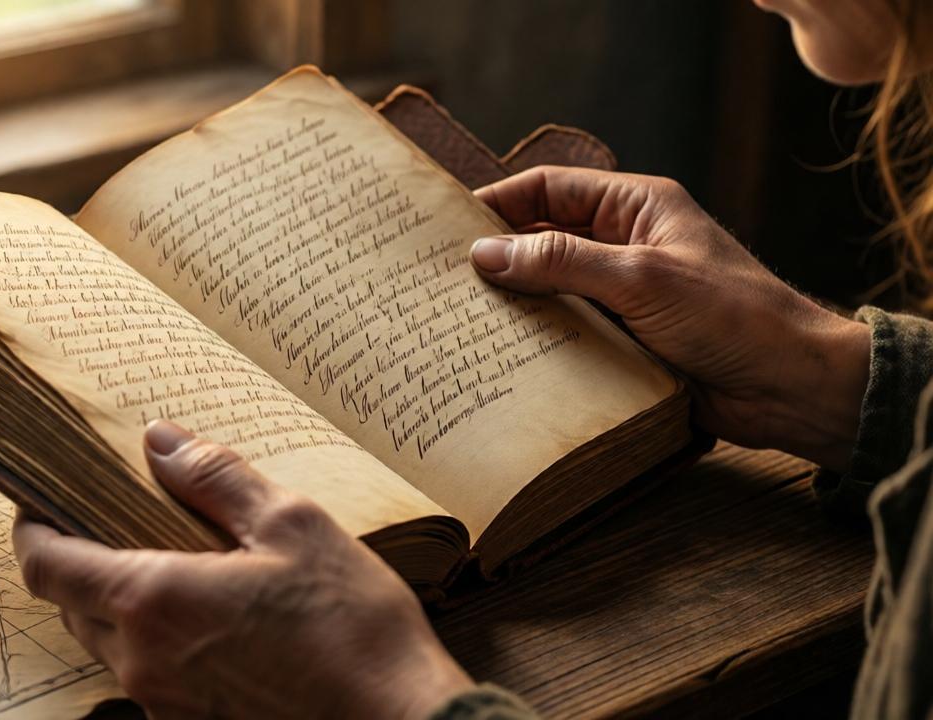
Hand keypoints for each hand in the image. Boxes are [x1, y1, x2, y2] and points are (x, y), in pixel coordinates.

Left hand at [13, 420, 471, 718]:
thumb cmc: (352, 626)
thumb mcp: (291, 526)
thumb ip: (215, 479)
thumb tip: (159, 441)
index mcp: (152, 600)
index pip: (46, 566)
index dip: (31, 530)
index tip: (37, 503)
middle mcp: (143, 660)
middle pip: (72, 605)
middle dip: (81, 562)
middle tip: (117, 522)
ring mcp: (165, 703)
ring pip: (110, 645)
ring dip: (122, 604)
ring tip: (177, 566)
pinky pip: (152, 676)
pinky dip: (159, 642)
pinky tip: (215, 620)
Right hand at [471, 166, 869, 470]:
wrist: (790, 387)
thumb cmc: (732, 317)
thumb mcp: (640, 277)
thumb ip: (561, 261)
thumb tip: (486, 253)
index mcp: (637, 206)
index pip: (550, 188)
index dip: (499, 201)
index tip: (449, 225)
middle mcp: (626, 244)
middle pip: (543, 238)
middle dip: (497, 256)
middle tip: (443, 279)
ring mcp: (624, 294)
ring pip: (551, 289)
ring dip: (515, 303)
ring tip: (462, 319)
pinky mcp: (625, 339)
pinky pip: (568, 332)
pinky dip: (538, 340)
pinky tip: (504, 354)